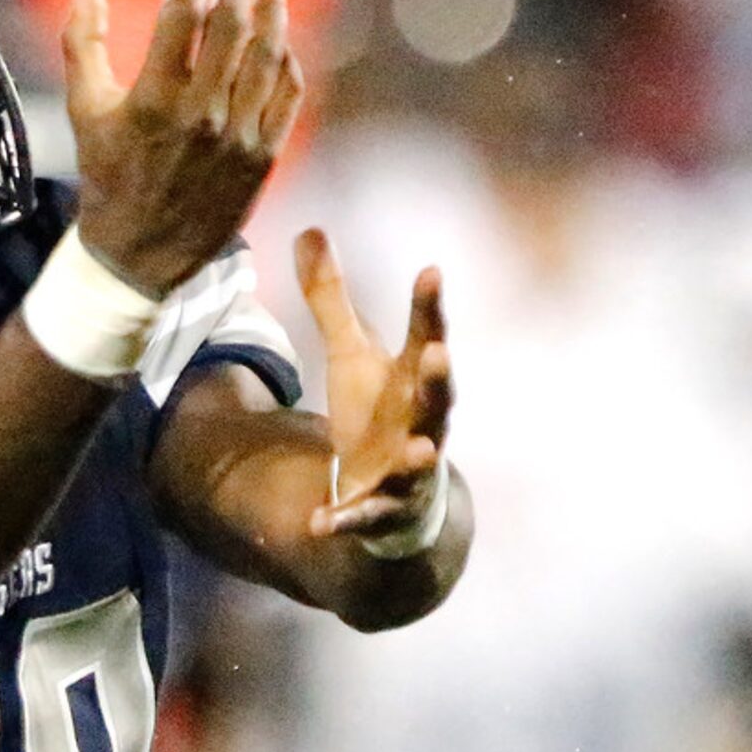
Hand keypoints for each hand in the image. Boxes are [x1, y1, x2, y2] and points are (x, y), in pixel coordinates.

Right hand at [62, 0, 303, 296]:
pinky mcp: (262, 158)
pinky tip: (278, 49)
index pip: (184, 15)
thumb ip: (82, 44)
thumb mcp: (85, 112)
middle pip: (232, 26)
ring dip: (269, 18)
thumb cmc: (109, 179)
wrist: (140, 255)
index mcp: (153, 100)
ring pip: (267, 55)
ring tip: (266, 0)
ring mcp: (237, 137)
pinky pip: (287, 94)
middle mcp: (200, 116)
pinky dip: (286, 63)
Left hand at [295, 229, 452, 540]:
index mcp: (415, 381)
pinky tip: (318, 522)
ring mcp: (408, 471)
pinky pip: (364, 517)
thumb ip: (332, 299)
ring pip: (420, 462)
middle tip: (442, 354)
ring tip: (422, 449)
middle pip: (439, 399)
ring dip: (420, 457)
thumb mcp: (351, 356)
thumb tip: (309, 229)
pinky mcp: (382, 511)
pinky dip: (343, 520)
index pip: (428, 337)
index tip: (431, 271)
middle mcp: (422, 423)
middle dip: (441, 378)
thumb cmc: (382, 416)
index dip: (430, 307)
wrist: (401, 499)